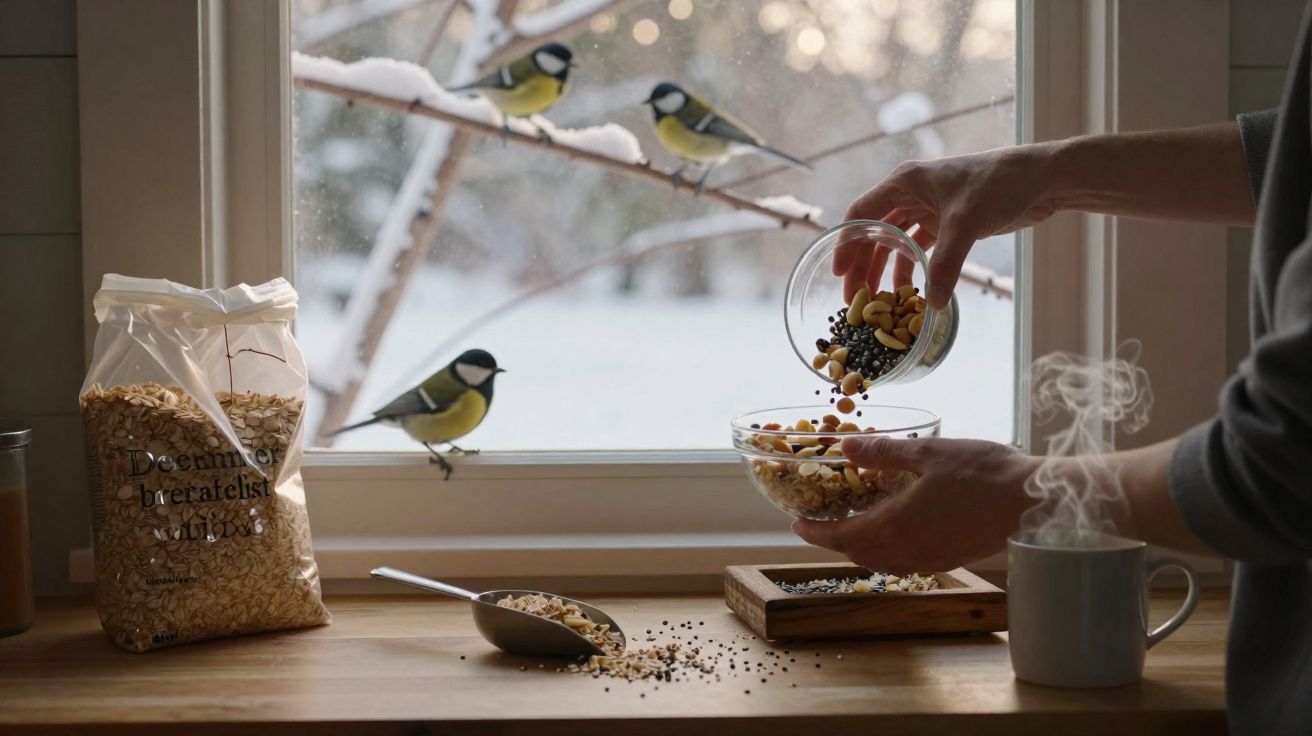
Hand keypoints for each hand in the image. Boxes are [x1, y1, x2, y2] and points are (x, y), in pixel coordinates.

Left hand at [792, 436, 1039, 573]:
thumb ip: (883, 453)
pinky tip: (894, 532)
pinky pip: (905, 563)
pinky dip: (886, 551)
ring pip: (881, 562)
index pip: (841, 536)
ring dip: (859, 548)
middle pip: (857, 553)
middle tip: (820, 522)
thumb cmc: (982, 473)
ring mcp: (930, 559)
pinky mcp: (949, 560)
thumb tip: (845, 446)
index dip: (814, 532)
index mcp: (896, 524)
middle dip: (834, 540)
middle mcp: (908, 550)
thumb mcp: (927, 452)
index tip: (797, 524)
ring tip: (852, 526)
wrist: (1030, 502)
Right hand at [834, 144, 1059, 307]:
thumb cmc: (999, 184)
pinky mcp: (947, 223)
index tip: (838, 274)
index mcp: (904, 182)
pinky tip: (911, 292)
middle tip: (855, 299)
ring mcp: (929, 208)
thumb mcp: (966, 224)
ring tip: (879, 301)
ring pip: (896, 243)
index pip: (861, 214)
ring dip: (886, 270)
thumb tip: (933, 304)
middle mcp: (911, 193)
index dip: (846, 244)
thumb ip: (946, 265)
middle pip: (875, 232)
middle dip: (863, 265)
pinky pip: (919, 250)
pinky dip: (913, 269)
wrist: (1041, 178)